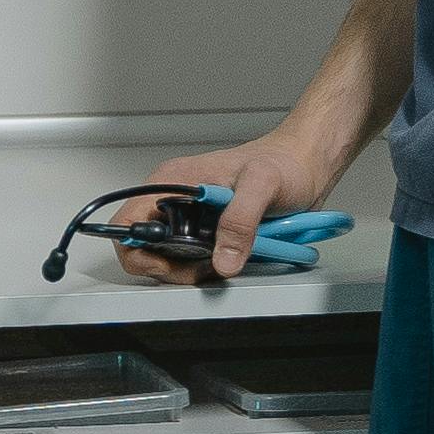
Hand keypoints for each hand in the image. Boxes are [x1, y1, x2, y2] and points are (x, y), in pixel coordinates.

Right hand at [116, 129, 343, 281]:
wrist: (305, 164)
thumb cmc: (283, 163)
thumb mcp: (262, 184)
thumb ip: (240, 220)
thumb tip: (222, 259)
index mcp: (172, 181)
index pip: (128, 224)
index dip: (141, 251)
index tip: (171, 263)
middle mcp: (174, 199)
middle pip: (145, 247)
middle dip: (170, 268)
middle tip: (204, 268)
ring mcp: (189, 217)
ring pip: (167, 257)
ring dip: (189, 270)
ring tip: (220, 262)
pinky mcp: (207, 231)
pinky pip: (191, 258)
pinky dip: (204, 268)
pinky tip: (227, 260)